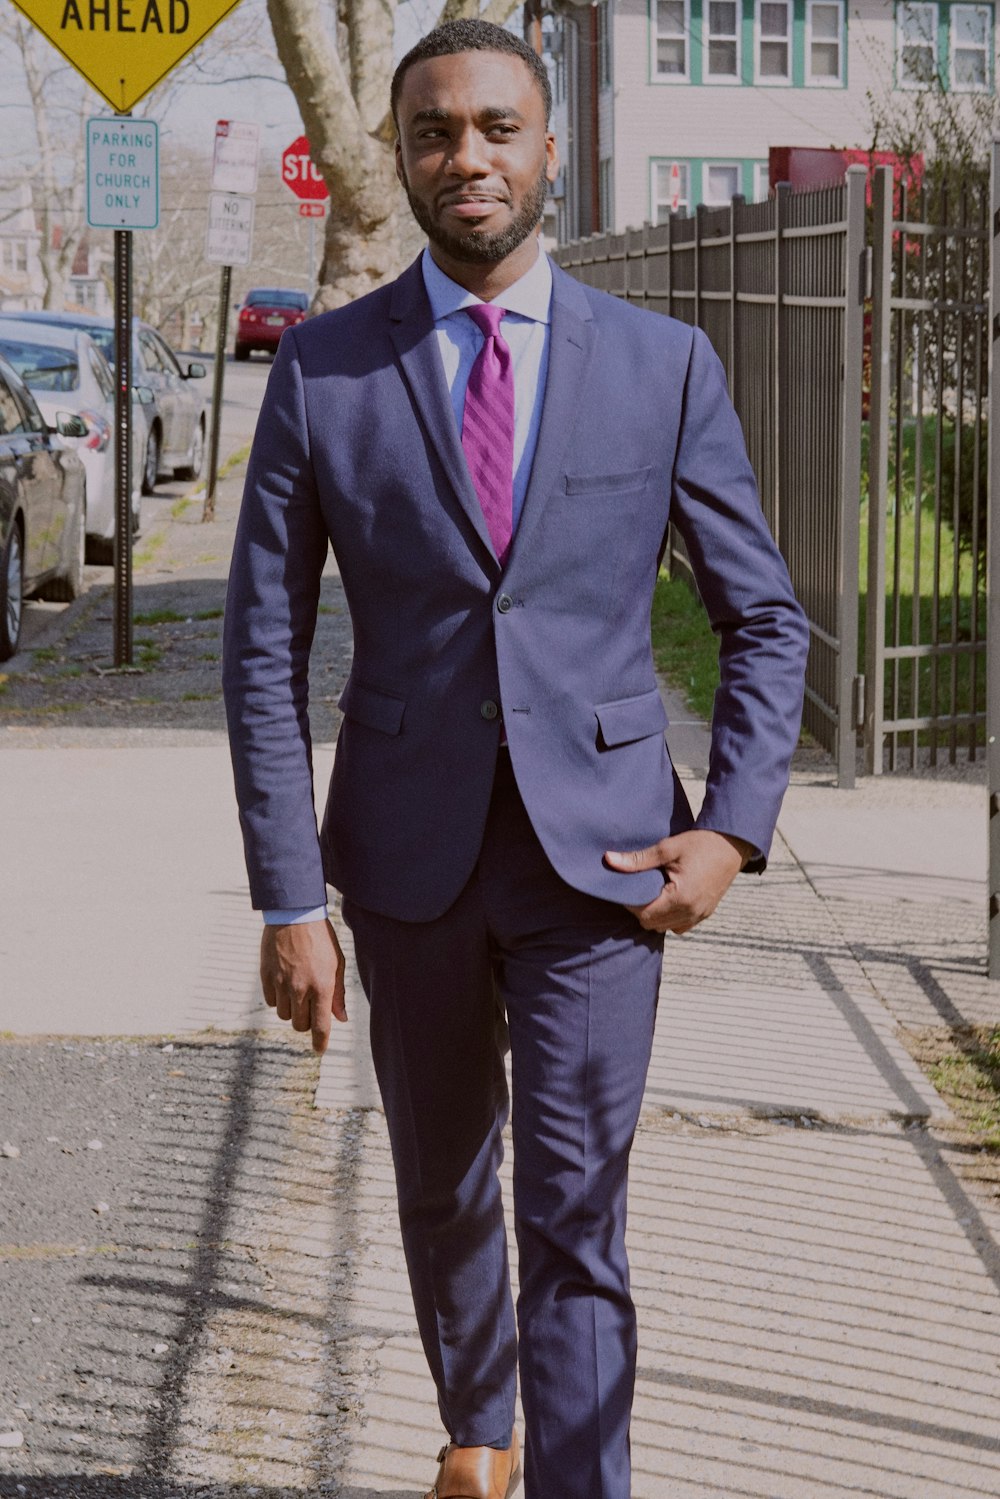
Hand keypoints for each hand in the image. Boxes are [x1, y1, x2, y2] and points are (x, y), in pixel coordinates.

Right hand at [260, 918, 346, 1053]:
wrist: (294, 915)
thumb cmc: (321, 939)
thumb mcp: (337, 964)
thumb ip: (337, 994)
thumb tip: (341, 1018)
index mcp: (321, 986)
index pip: (321, 1026)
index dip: (320, 1043)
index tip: (319, 1050)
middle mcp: (300, 989)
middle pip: (300, 1025)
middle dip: (307, 1023)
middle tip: (311, 1010)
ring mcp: (281, 984)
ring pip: (284, 1015)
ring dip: (292, 1011)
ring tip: (298, 993)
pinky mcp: (266, 977)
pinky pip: (271, 1002)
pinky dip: (279, 999)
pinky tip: (285, 985)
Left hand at [604, 829, 750, 934]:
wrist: (732, 844)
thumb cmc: (701, 843)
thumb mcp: (667, 848)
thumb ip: (638, 859)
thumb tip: (609, 859)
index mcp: (681, 897)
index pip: (644, 915)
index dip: (631, 904)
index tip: (629, 887)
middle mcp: (691, 911)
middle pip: (653, 925)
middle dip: (641, 910)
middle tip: (639, 889)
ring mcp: (700, 915)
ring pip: (666, 928)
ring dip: (656, 916)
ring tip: (653, 893)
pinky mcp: (706, 913)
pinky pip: (680, 926)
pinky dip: (670, 918)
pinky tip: (667, 899)